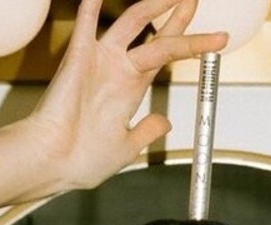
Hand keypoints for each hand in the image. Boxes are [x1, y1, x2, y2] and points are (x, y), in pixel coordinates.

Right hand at [23, 0, 226, 194]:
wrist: (53, 162)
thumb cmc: (80, 159)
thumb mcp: (126, 148)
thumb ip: (146, 131)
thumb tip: (165, 123)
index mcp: (129, 90)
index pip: (165, 57)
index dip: (191, 44)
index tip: (217, 39)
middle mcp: (117, 71)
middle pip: (156, 35)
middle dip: (178, 16)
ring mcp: (100, 61)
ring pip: (134, 23)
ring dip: (156, 5)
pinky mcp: (80, 58)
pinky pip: (87, 24)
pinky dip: (91, 5)